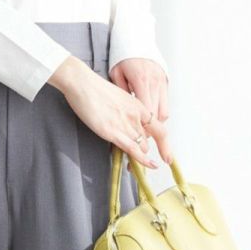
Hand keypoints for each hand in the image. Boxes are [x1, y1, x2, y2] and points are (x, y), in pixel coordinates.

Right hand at [47, 55, 163, 170]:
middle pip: (149, 140)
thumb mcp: (119, 99)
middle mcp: (135, 116)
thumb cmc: (96, 90)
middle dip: (145, 151)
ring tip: (134, 165)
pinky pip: (133, 150)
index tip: (167, 155)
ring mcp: (125, 124)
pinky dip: (143, 160)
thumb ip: (127, 113)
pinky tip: (149, 165)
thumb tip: (128, 125)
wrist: (83, 84)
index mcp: (138, 106)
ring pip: (143, 147)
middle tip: (141, 160)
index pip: (159, 128)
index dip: (165, 144)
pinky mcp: (113, 131)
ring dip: (140, 157)